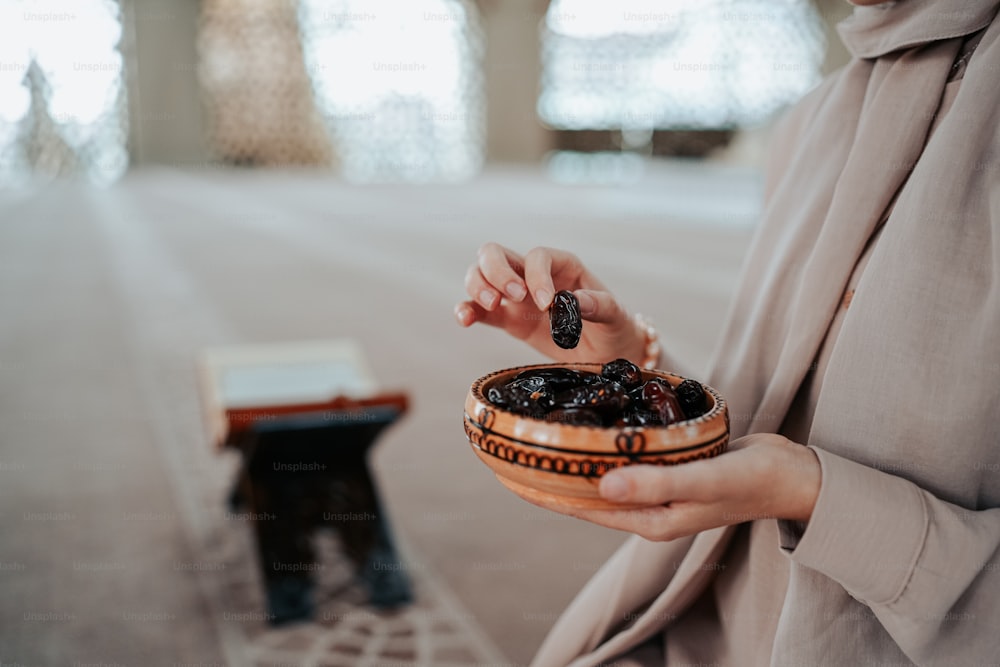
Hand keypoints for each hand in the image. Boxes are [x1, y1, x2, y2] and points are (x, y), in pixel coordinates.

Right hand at [454, 243, 647, 363]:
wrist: (608, 357)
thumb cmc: (614, 331)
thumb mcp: (615, 318)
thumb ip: (599, 306)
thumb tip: (577, 301)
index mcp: (563, 267)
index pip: (537, 257)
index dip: (536, 276)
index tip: (547, 304)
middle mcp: (535, 276)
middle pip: (496, 254)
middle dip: (497, 272)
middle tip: (512, 298)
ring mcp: (517, 297)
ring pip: (481, 275)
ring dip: (478, 286)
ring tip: (493, 307)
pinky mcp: (508, 320)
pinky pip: (479, 310)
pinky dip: (467, 310)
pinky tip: (465, 319)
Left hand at [511, 434, 821, 541]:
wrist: (793, 473)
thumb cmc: (753, 480)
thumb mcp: (705, 480)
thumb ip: (655, 484)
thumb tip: (600, 485)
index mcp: (649, 519)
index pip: (580, 506)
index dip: (541, 490)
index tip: (503, 471)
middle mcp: (646, 507)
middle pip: (581, 491)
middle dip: (544, 473)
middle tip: (506, 446)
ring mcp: (656, 488)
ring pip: (598, 472)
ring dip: (567, 456)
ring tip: (533, 434)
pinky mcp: (667, 467)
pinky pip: (621, 456)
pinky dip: (598, 443)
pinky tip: (584, 423)